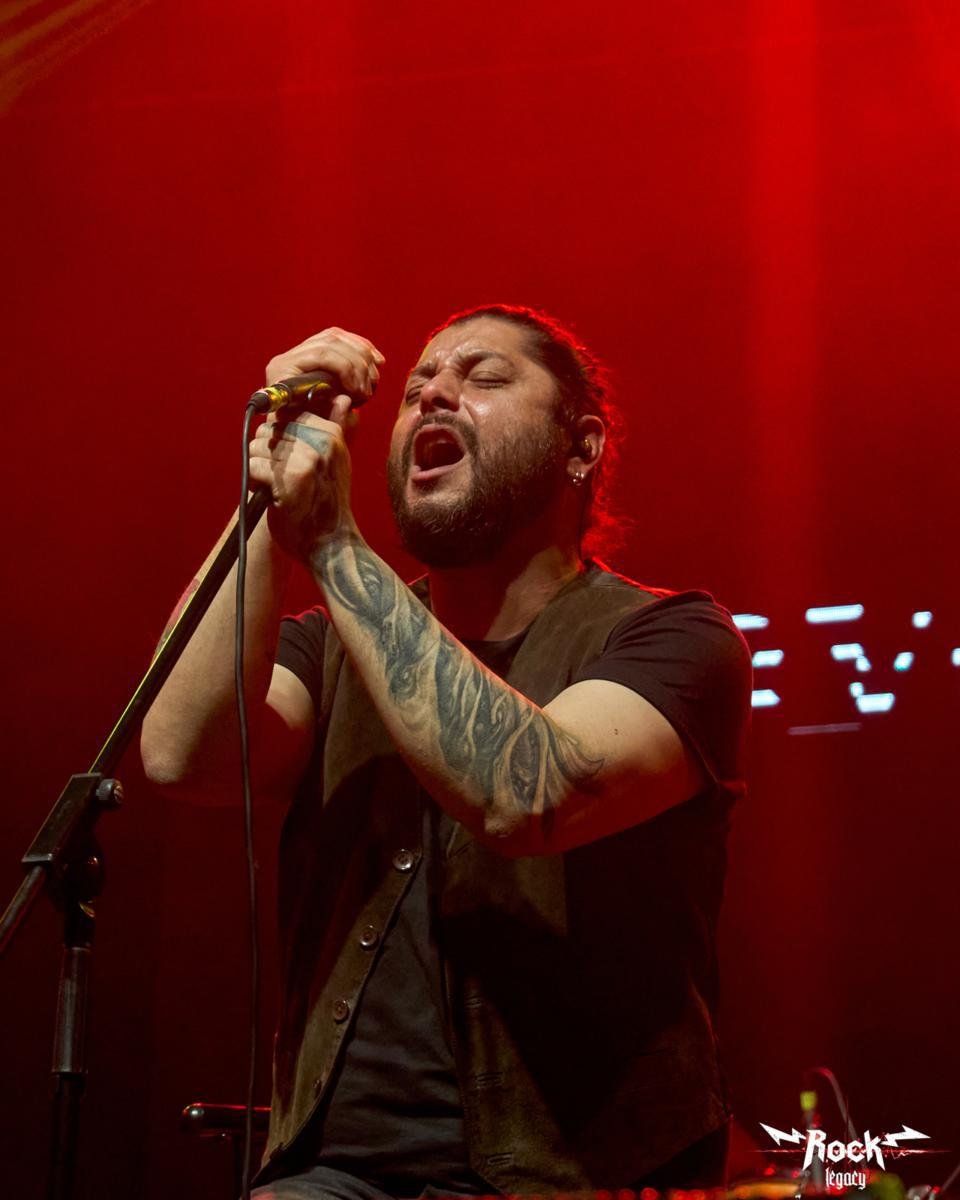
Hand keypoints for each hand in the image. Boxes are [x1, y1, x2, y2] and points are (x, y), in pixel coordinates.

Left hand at [249, 328, 384, 560]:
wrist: (331, 545)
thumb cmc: (329, 505)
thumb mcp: (339, 462)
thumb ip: (335, 428)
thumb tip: (342, 398)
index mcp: (332, 434)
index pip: (288, 417)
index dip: (282, 439)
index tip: (294, 462)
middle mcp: (321, 443)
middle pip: (270, 430)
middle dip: (268, 452)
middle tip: (285, 477)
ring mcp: (305, 460)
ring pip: (259, 446)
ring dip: (260, 466)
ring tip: (279, 486)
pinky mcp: (288, 479)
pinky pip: (254, 466)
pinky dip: (256, 482)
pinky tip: (274, 495)